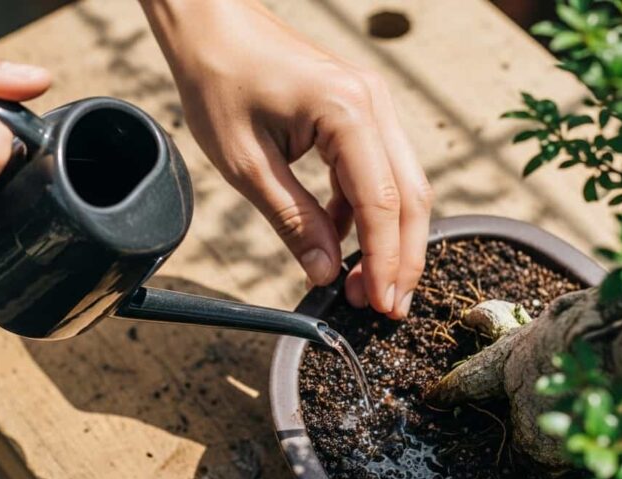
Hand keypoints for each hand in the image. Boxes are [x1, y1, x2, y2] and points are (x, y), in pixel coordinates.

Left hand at [141, 0, 432, 318]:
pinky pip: (376, 169)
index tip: (381, 305)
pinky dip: (365, 210)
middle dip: (401, 257)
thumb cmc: (220, 80)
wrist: (211, 25)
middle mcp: (374, 104)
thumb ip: (294, 221)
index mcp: (348, 112)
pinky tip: (342, 241)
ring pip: (401, 184)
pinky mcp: (359, 110)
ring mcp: (371, 104)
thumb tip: (326, 273)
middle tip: (386, 308)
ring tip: (362, 284)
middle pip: (410, 196)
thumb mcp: (248, 164)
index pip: (382, 203)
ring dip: (387, 238)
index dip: (385, 262)